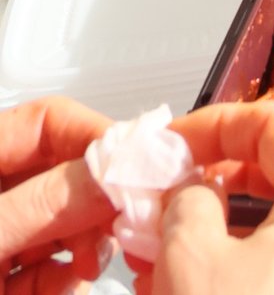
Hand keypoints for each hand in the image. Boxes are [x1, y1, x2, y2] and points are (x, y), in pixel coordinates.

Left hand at [0, 96, 114, 286]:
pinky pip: (50, 272)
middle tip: (123, 219)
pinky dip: (64, 282)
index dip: (91, 134)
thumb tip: (109, 177)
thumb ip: (43, 205)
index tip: (133, 161)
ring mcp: (0, 241)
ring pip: (63, 227)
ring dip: (86, 247)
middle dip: (94, 202)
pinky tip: (63, 288)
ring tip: (90, 264)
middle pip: (62, 177)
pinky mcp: (4, 283)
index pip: (43, 123)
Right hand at [139, 101, 273, 294]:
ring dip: (214, 235)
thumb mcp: (193, 260)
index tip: (173, 142)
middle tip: (161, 195)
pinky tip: (179, 288)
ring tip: (154, 253)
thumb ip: (189, 204)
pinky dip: (235, 274)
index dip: (218, 124)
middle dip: (211, 183)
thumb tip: (192, 192)